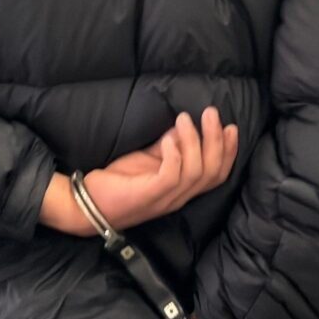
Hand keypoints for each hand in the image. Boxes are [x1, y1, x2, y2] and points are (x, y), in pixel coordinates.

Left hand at [41, 109, 238, 236]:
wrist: (87, 204)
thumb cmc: (118, 183)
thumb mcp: (148, 161)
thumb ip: (167, 147)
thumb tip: (182, 126)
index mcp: (182, 189)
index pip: (217, 174)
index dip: (229, 152)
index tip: (231, 127)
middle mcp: (179, 196)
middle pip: (212, 172)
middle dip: (217, 141)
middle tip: (211, 113)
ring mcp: (165, 198)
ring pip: (196, 172)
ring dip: (195, 141)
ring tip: (185, 119)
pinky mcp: (149, 195)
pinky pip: (172, 176)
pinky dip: (174, 154)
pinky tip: (168, 138)